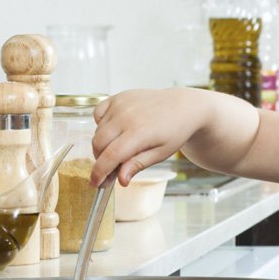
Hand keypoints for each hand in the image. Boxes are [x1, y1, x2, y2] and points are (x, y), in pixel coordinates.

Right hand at [90, 88, 212, 185]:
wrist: (183, 107)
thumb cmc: (175, 131)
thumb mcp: (161, 153)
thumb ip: (138, 164)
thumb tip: (121, 180)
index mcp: (140, 133)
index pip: (110, 156)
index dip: (99, 172)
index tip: (95, 183)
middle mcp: (127, 116)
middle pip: (98, 144)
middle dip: (100, 159)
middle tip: (111, 167)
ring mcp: (121, 104)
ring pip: (97, 131)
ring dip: (103, 143)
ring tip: (121, 147)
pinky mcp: (118, 97)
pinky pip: (98, 113)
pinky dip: (101, 125)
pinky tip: (116, 130)